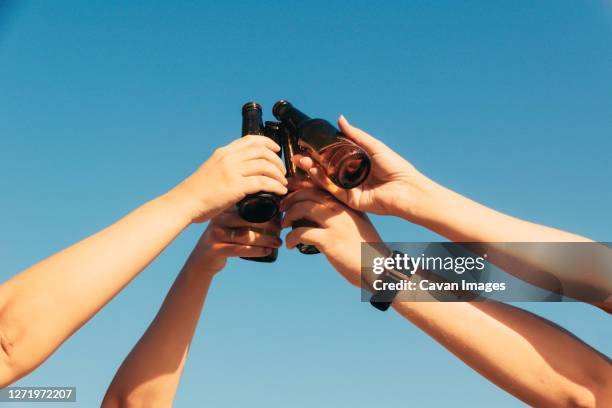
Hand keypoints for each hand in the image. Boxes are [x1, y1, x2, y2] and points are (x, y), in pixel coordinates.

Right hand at [169, 135, 288, 222]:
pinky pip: (263, 182)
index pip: (250, 139)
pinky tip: (280, 191)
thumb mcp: (212, 170)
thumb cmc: (198, 191)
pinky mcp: (235, 186)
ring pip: (265, 165)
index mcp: (224, 152)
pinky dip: (275, 186)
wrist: (184, 202)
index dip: (268, 142)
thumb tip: (242, 172)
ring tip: (283, 184)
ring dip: (279, 174)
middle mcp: (228, 158)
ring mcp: (231, 171)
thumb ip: (226, 166)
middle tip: (283, 172)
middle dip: (277, 160)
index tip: (276, 149)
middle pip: (262, 151)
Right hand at [187, 208, 282, 274]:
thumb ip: (245, 213)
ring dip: (266, 239)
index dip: (267, 210)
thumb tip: (276, 207)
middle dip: (269, 225)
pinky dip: (257, 251)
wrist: (202, 259)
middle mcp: (219, 218)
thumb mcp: (230, 222)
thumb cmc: (224, 238)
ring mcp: (216, 234)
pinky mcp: (216, 249)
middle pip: (250, 220)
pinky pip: (241, 250)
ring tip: (278, 242)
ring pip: (247, 235)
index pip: (249, 205)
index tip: (280, 214)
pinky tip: (267, 251)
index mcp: (224, 208)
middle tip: (281, 228)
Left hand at [281, 188, 381, 286]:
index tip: (289, 195)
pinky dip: (291, 238)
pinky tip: (290, 245)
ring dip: (288, 216)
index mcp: (347, 202)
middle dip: (290, 199)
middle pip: (307, 193)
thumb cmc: (364, 247)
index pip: (319, 184)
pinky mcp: (329, 240)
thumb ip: (338, 213)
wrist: (379, 267)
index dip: (300, 187)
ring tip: (284, 225)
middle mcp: (341, 208)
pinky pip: (301, 233)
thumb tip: (312, 212)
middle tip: (281, 209)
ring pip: (302, 209)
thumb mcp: (355, 222)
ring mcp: (335, 223)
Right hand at [294, 116, 433, 221]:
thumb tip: (340, 119)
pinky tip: (314, 172)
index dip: (320, 153)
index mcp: (358, 165)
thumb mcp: (373, 146)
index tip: (307, 146)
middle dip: (312, 164)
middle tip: (299, 156)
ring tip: (303, 162)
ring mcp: (350, 190)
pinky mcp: (350, 201)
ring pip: (327, 181)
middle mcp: (352, 178)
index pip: (334, 158)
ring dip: (313, 172)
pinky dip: (322, 182)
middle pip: (327, 170)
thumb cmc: (396, 168)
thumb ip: (355, 135)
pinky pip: (333, 191)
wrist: (406, 189)